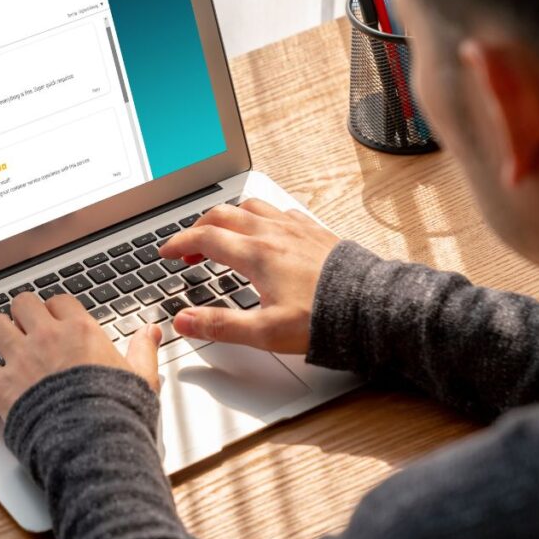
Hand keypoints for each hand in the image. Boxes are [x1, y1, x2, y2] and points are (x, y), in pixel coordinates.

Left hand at [0, 292, 162, 420]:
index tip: (56, 320)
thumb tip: (150, 331)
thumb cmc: (117, 412)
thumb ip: (143, 350)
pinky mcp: (1, 385)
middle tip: (26, 328)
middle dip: (22, 314)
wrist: (92, 442)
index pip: (59, 301)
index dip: (55, 310)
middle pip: (23, 303)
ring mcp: (21, 358)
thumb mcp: (141, 378)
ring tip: (2, 343)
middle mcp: (47, 337)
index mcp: (81, 331)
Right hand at [157, 198, 338, 354]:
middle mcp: (273, 234)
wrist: (372, 308)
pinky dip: (261, 217)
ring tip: (222, 234)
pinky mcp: (315, 231)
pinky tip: (265, 232)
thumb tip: (183, 321)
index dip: (179, 242)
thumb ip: (220, 325)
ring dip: (229, 216)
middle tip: (188, 247)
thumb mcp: (265, 332)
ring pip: (251, 206)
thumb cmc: (324, 320)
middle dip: (198, 227)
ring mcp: (295, 229)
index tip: (166, 252)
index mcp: (256, 255)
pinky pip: (280, 211)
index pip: (205, 238)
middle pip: (223, 215)